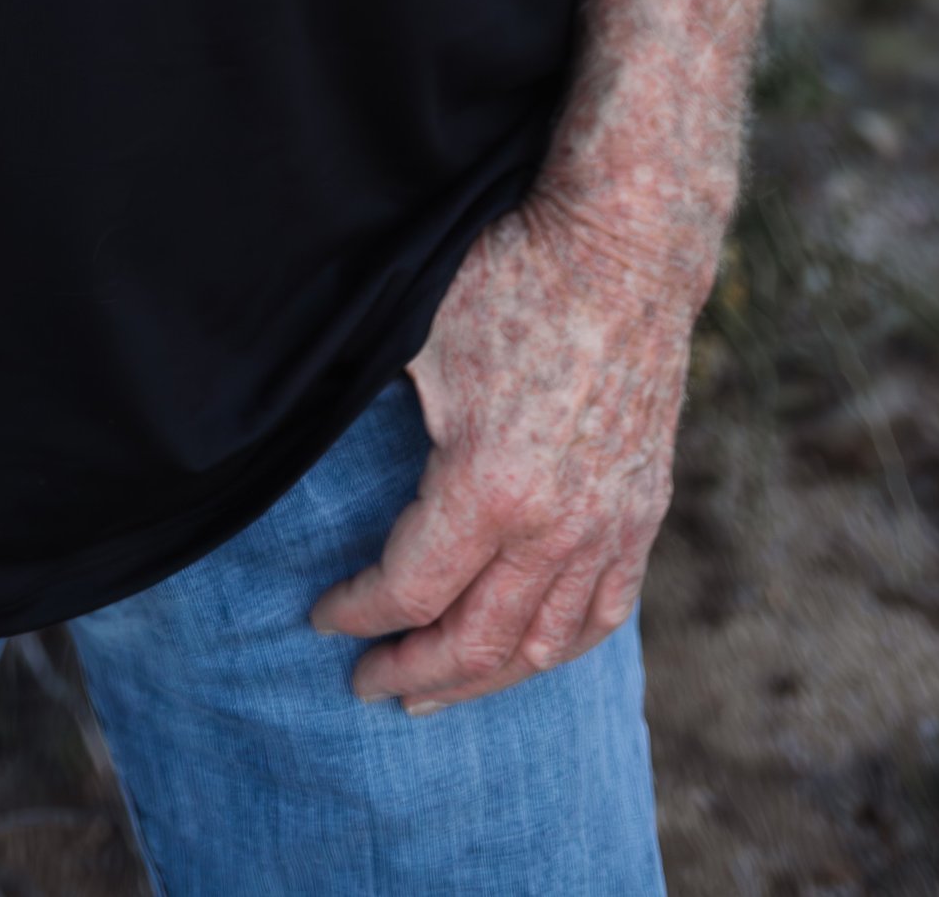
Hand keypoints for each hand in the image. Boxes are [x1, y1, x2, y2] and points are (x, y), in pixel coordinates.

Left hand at [309, 195, 694, 712]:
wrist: (625, 247)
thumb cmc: (512, 277)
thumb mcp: (417, 335)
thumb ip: (364, 403)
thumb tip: (296, 430)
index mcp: (489, 488)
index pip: (409, 591)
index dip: (356, 612)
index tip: (321, 616)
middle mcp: (555, 528)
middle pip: (474, 643)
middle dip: (411, 670)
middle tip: (366, 683)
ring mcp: (608, 526)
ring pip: (542, 646)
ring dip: (482, 680)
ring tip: (434, 692)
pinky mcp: (642, 512)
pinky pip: (603, 613)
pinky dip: (557, 647)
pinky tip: (524, 654)